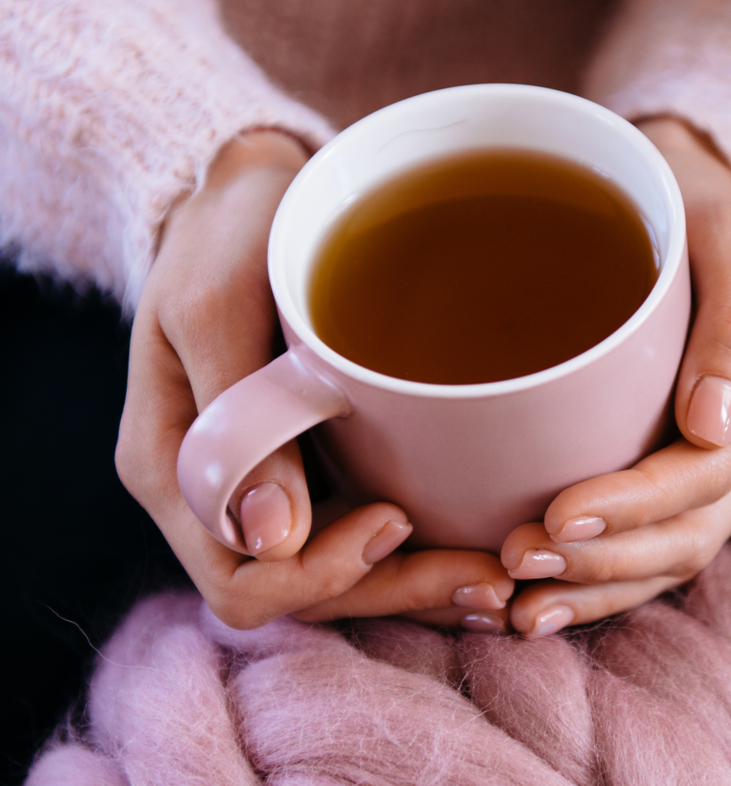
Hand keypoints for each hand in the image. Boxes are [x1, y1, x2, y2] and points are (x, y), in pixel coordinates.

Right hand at [116, 131, 512, 630]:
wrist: (253, 192)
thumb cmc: (228, 231)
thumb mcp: (218, 305)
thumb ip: (237, 419)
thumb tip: (271, 540)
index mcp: (174, 467)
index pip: (241, 578)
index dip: (321, 573)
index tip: (396, 519)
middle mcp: (217, 497)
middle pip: (301, 594)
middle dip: (394, 593)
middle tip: (490, 579)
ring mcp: (270, 488)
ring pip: (341, 579)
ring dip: (419, 588)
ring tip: (502, 580)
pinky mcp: (317, 468)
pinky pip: (362, 539)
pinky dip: (420, 555)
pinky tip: (480, 547)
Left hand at [500, 116, 730, 635]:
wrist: (684, 201)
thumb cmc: (698, 208)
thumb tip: (712, 428)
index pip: (715, 470)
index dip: (640, 506)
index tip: (557, 516)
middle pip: (694, 529)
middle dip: (607, 561)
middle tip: (517, 563)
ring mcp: (730, 465)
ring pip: (672, 554)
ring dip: (597, 587)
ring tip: (518, 606)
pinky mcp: (686, 474)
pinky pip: (652, 546)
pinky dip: (599, 582)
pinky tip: (541, 603)